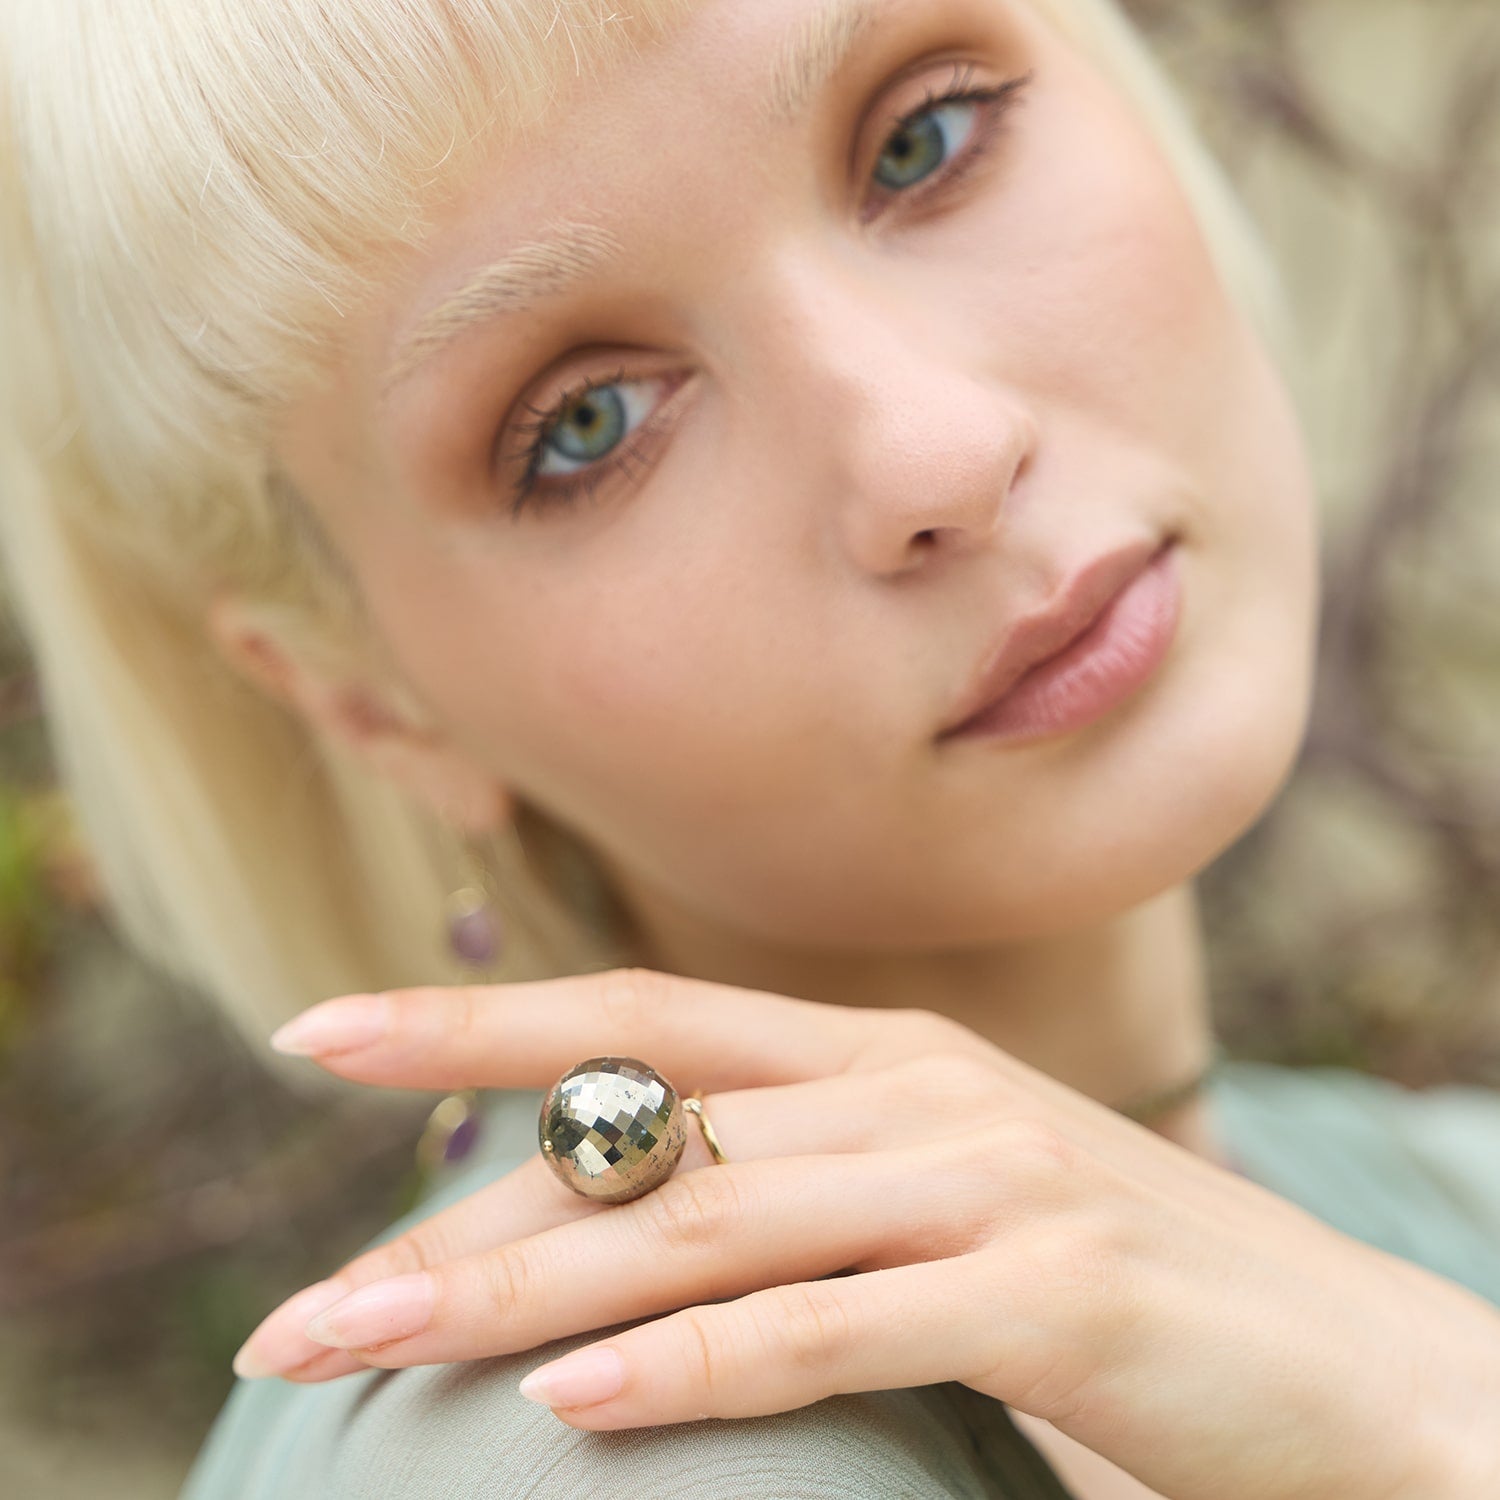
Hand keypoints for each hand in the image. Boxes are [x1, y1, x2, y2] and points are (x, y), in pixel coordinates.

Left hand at [235, 969, 1499, 1499]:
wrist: (1344, 1360)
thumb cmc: (1116, 1285)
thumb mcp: (936, 1204)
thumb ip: (796, 1195)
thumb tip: (619, 1245)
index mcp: (878, 1057)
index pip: (639, 1016)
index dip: (477, 1021)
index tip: (318, 1032)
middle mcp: (916, 1090)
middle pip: (641, 1140)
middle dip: (454, 1219)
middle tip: (297, 1310)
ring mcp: (985, 1179)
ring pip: (709, 1229)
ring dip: (524, 1296)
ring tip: (367, 1350)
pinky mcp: (1051, 1291)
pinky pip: (832, 1330)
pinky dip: (695, 1366)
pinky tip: (573, 1403)